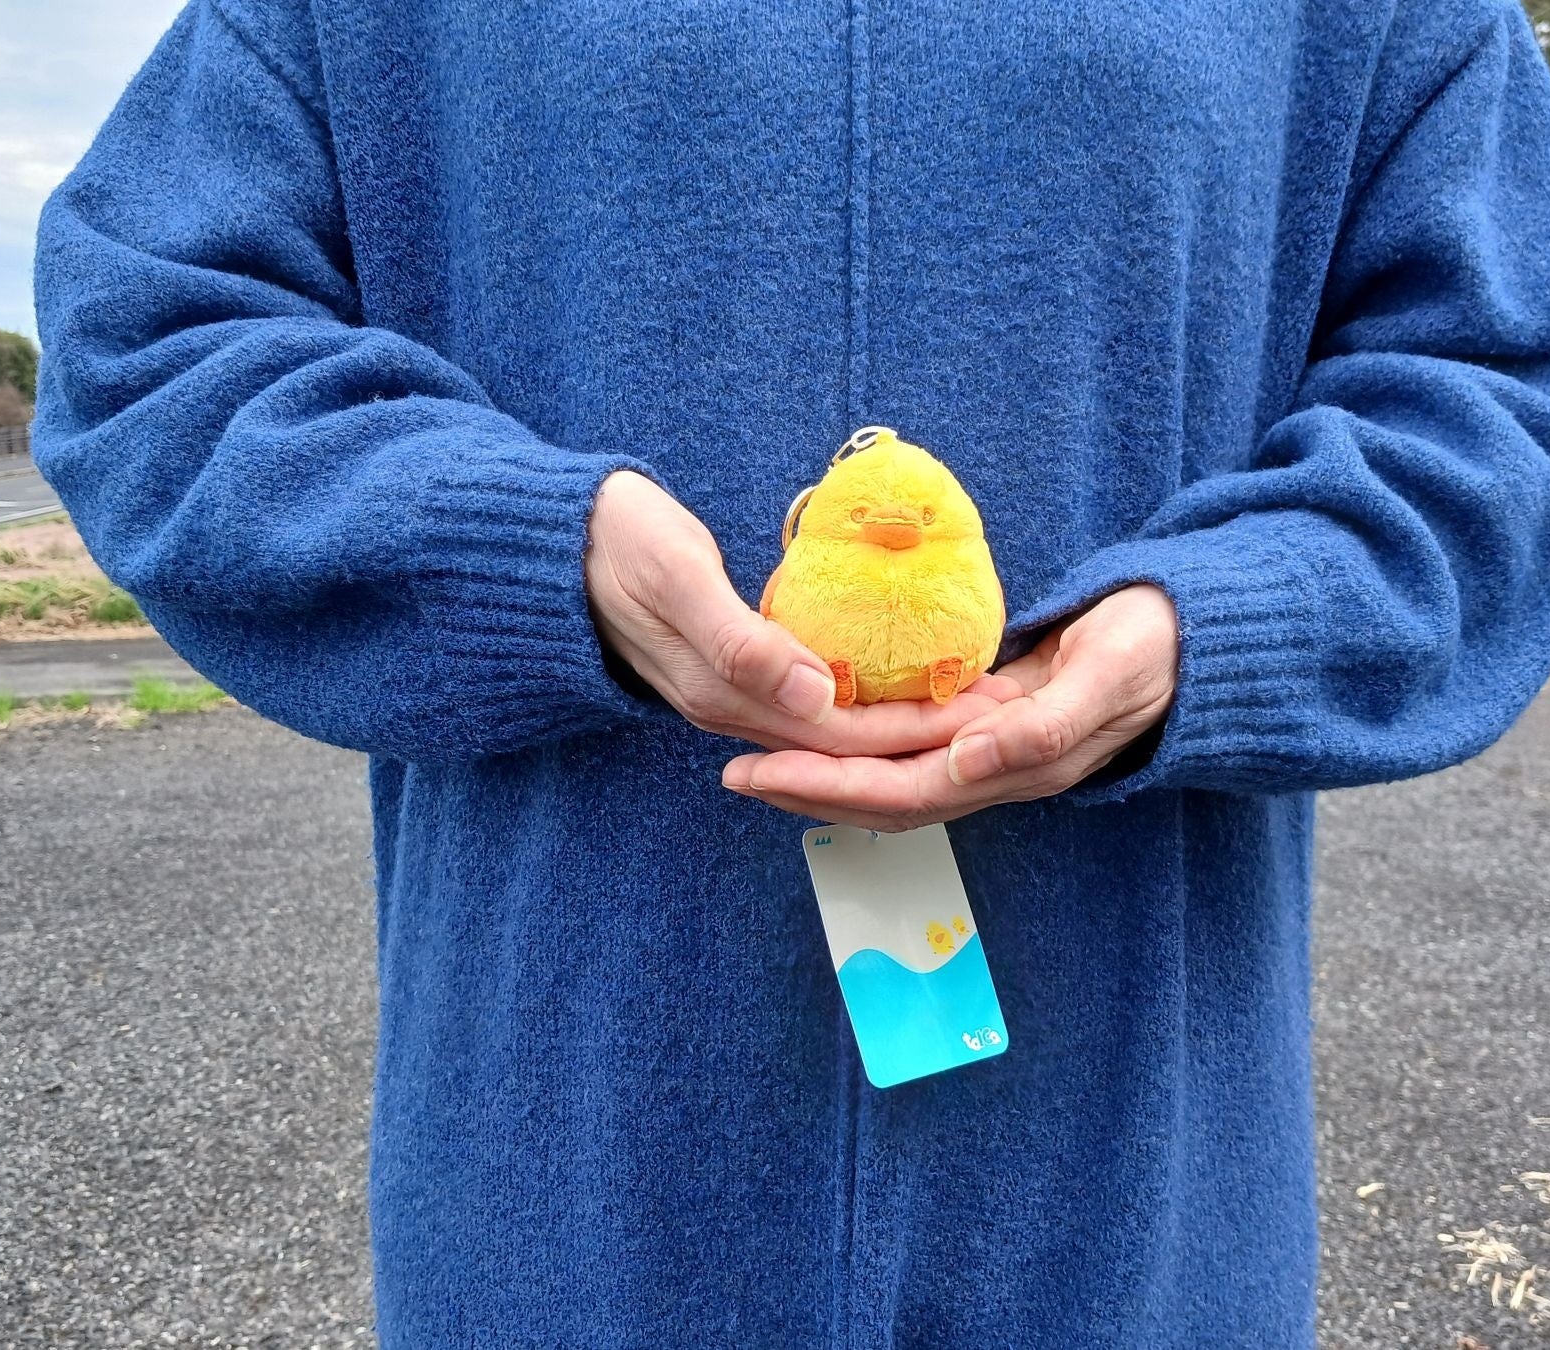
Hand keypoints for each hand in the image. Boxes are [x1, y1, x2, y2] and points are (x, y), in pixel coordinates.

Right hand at [586, 471, 1022, 753]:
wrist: (552, 540)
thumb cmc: (612, 543)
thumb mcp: (674, 577)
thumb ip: (739, 640)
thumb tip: (813, 697)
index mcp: (725, 694)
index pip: (840, 736)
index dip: (913, 731)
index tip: (980, 716)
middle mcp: (731, 708)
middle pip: (844, 744)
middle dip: (922, 735)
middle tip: (998, 713)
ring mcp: (728, 693)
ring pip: (829, 729)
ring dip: (897, 723)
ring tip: (962, 703)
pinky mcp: (730, 670)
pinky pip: (810, 701)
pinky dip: (862, 698)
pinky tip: (895, 677)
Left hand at [720, 584, 1178, 828]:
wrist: (1189, 641)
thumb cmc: (1151, 649)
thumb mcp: (1105, 674)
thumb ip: (1042, 726)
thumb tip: (965, 759)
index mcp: (1013, 766)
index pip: (900, 790)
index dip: (826, 787)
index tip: (759, 771)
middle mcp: (990, 769)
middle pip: (882, 796)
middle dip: (807, 788)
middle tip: (733, 770)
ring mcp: (987, 749)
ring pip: (891, 776)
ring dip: (826, 772)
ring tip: (760, 755)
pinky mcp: (988, 720)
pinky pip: (911, 744)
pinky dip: (861, 742)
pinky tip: (825, 724)